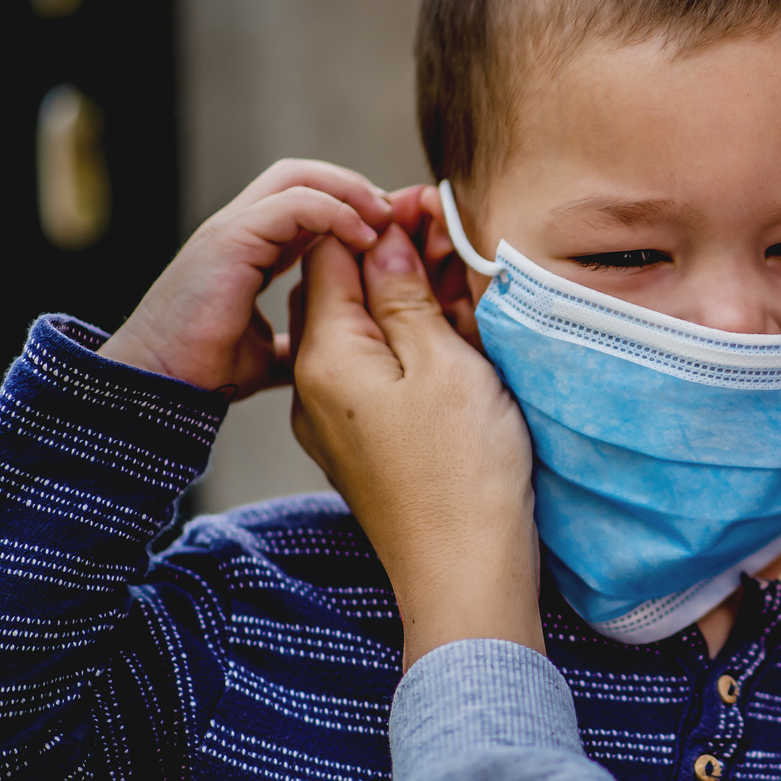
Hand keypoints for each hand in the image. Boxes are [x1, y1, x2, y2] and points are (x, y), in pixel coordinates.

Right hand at [101, 159, 396, 395]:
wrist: (156, 385)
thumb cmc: (201, 370)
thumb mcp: (269, 354)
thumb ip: (299, 340)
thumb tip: (331, 354)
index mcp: (252, 248)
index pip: (309, 201)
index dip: (353, 209)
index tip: (391, 237)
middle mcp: (242, 229)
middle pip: (306, 176)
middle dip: (356, 189)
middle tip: (395, 219)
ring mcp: (233, 229)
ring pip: (300, 178)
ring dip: (351, 193)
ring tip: (384, 223)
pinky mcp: (230, 239)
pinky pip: (292, 204)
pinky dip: (334, 212)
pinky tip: (361, 239)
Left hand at [291, 226, 542, 663]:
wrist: (465, 573)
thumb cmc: (463, 472)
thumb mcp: (443, 364)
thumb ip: (404, 296)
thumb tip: (383, 241)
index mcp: (325, 356)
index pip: (333, 256)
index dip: (380, 221)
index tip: (432, 207)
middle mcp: (315, 386)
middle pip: (341, 292)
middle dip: (392, 256)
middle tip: (452, 238)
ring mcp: (335, 420)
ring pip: (361, 333)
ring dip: (404, 300)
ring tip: (460, 283)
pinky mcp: (363, 446)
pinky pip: (374, 374)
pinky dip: (407, 345)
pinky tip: (451, 339)